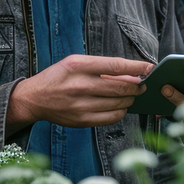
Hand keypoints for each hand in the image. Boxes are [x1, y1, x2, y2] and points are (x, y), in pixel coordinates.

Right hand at [8, 55, 152, 127]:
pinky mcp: (81, 120)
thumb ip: (101, 66)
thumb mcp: (75, 62)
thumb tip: (131, 74)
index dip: (137, 66)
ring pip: (118, 103)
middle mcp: (79, 85)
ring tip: (131, 94)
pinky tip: (120, 106)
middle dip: (137, 86)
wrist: (34, 99)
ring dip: (130, 99)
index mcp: (78, 66)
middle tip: (142, 84)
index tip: (150, 67)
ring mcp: (80, 105)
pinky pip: (111, 118)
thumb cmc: (58, 77)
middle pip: (121, 86)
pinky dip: (121, 112)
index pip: (116, 65)